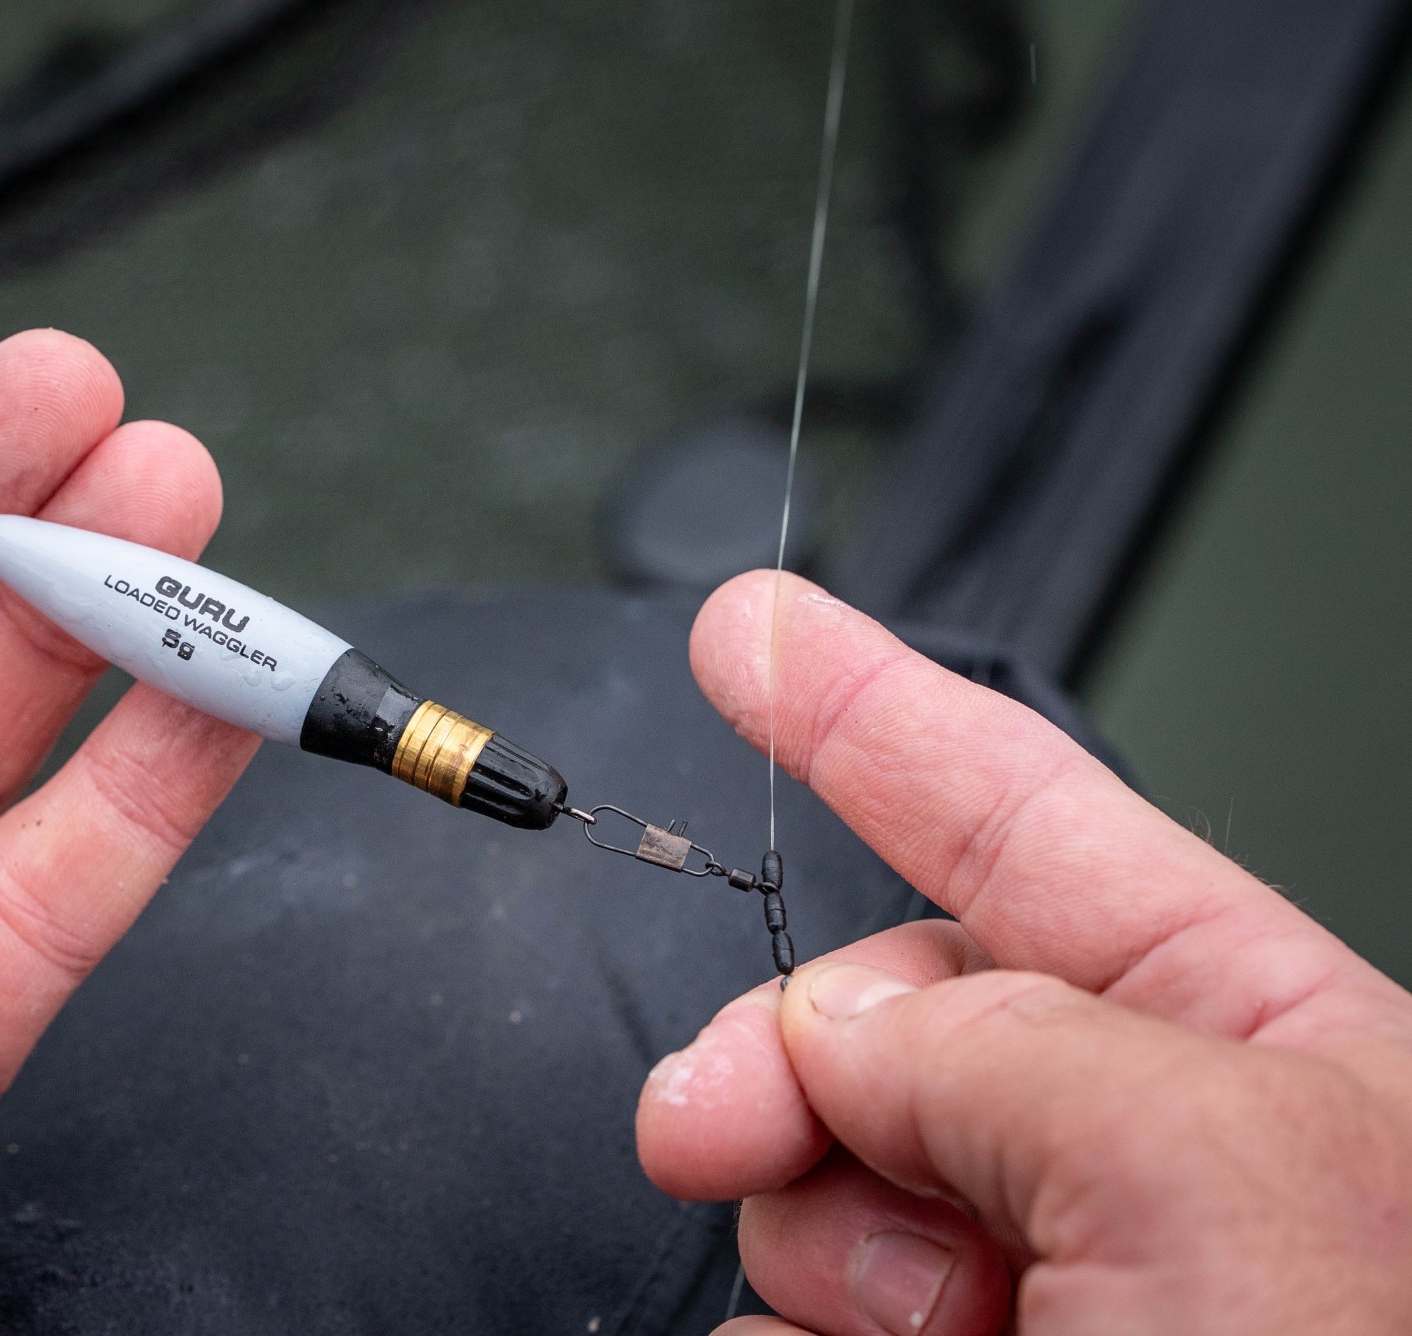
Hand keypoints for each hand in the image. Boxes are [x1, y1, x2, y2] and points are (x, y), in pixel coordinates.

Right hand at [639, 572, 1411, 1334]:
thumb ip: (1004, 1042)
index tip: (753, 631)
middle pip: (886, 1018)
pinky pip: (790, 1322)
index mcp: (1270, 1054)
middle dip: (783, 1052)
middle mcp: (1151, 1163)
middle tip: (712, 1121)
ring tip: (923, 1335)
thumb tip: (842, 1031)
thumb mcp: (1211, 1174)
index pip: (1031, 819)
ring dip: (810, 1237)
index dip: (873, 709)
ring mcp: (1053, 1287)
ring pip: (818, 1180)